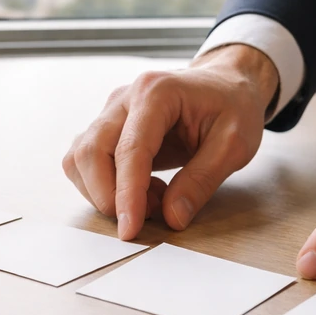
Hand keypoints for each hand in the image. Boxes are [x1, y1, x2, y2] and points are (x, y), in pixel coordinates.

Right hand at [63, 45, 278, 239]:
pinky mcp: (107, 127)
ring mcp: (111, 111)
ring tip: (153, 196)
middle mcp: (124, 98)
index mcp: (157, 93)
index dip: (126, 194)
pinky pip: (86, 161)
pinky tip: (142, 187)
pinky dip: (105, 185)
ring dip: (106, 191)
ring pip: (80, 158)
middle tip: (150, 213)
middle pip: (90, 152)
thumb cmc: (233, 106)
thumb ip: (202, 180)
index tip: (130, 230)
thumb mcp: (235, 144)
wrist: (226, 84)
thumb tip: (172, 217)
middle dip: (109, 196)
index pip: (129, 150)